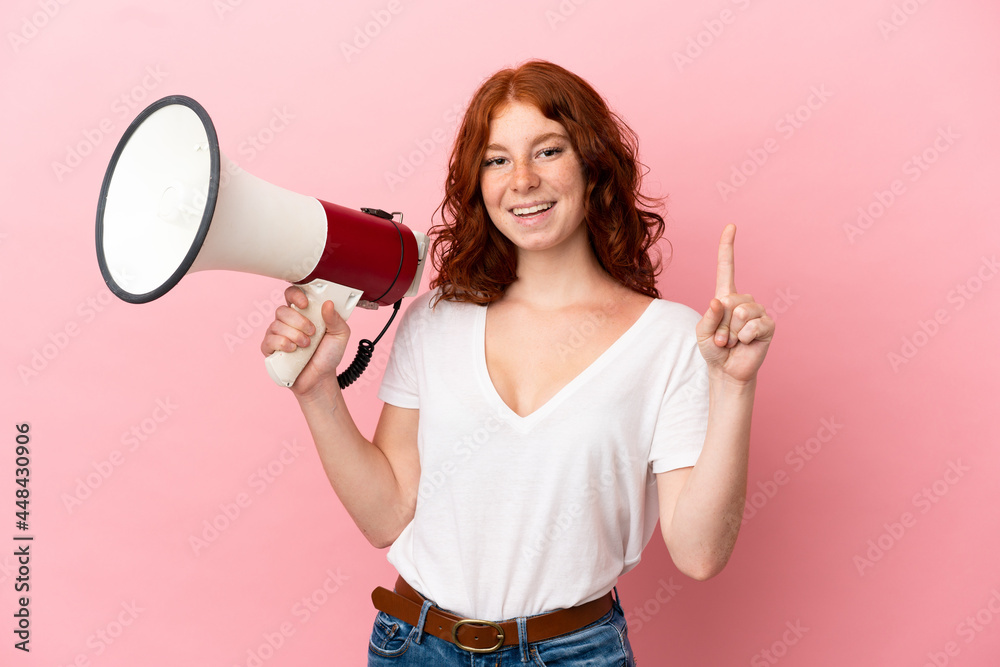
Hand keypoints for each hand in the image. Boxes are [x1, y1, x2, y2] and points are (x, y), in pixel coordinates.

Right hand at [260, 285, 351, 395]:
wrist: (321, 378)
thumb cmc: (328, 355)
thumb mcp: (340, 335)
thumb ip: (336, 319)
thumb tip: (328, 303)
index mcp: (304, 313)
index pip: (292, 294)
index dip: (295, 295)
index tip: (305, 304)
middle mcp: (288, 322)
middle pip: (282, 310)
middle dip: (298, 321)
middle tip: (312, 332)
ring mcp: (277, 334)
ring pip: (276, 325)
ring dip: (294, 335)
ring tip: (306, 345)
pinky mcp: (270, 349)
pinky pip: (269, 340)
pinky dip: (282, 344)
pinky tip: (293, 350)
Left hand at [695, 224, 774, 383]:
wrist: (727, 371)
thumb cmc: (713, 350)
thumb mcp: (701, 333)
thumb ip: (708, 317)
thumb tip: (720, 301)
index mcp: (725, 297)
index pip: (727, 268)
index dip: (727, 247)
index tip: (731, 226)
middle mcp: (743, 301)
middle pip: (730, 300)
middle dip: (720, 324)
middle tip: (721, 339)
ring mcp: (758, 312)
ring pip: (741, 313)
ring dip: (730, 333)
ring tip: (732, 342)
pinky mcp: (768, 326)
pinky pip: (752, 326)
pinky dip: (743, 339)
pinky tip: (745, 344)